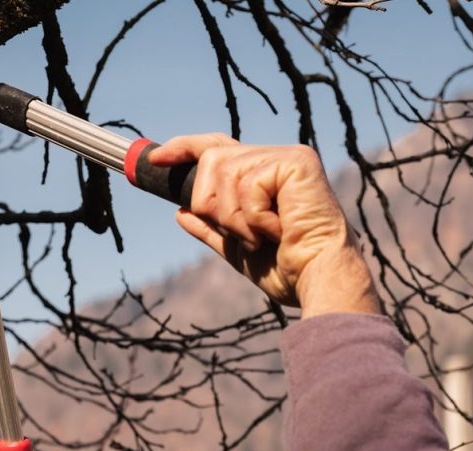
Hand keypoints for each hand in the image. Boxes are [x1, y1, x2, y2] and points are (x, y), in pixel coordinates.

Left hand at [149, 134, 380, 317]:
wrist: (316, 281)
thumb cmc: (285, 268)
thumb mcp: (236, 246)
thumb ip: (210, 227)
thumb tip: (180, 212)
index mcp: (264, 174)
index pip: (216, 147)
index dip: (184, 148)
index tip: (156, 157)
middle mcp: (277, 158)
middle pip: (212, 160)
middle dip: (212, 204)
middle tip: (240, 233)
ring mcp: (288, 157)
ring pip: (224, 173)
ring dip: (234, 217)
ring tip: (263, 236)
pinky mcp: (297, 163)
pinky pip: (247, 184)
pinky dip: (253, 217)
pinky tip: (278, 230)